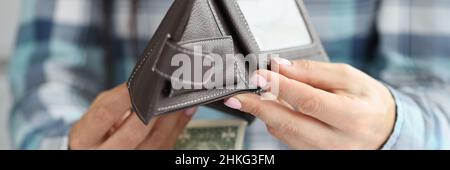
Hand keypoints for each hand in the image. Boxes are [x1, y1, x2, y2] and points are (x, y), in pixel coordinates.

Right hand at [69, 84, 196, 149]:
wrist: (96, 156)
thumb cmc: (95, 136)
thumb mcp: (94, 119)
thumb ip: (114, 101)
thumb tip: (144, 83)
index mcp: (84, 138)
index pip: (106, 113)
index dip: (126, 95)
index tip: (141, 81)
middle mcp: (104, 154)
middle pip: (135, 131)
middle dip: (153, 108)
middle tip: (166, 90)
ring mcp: (129, 161)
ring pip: (156, 141)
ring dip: (171, 117)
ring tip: (178, 98)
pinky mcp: (148, 162)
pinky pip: (166, 146)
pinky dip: (177, 127)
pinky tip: (182, 112)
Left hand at [225, 59, 395, 148]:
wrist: (383, 128)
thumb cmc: (366, 100)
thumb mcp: (347, 77)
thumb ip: (312, 72)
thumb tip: (279, 67)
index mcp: (351, 118)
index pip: (308, 101)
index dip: (280, 87)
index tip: (259, 75)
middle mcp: (337, 142)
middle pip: (289, 124)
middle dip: (258, 108)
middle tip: (237, 96)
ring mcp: (324, 153)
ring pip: (284, 133)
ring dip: (267, 113)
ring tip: (261, 94)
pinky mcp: (313, 156)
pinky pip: (287, 138)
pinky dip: (277, 121)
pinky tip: (278, 107)